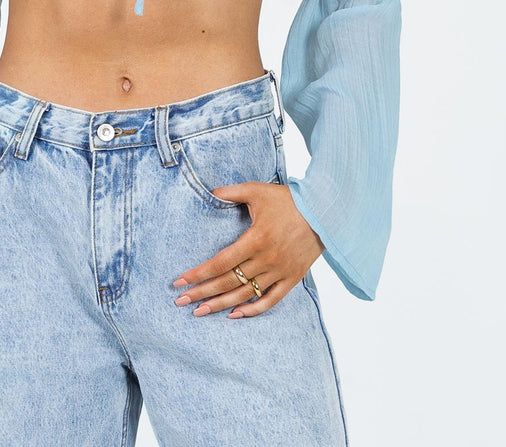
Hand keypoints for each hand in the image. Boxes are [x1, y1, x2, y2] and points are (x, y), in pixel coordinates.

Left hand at [172, 180, 324, 317]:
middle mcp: (266, 259)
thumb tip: (209, 192)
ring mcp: (280, 271)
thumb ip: (230, 192)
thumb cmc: (289, 199)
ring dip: (220, 305)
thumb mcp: (257, 190)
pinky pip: (271, 300)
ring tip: (199, 312)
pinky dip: (253, 310)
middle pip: (228, 282)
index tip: (180, 282)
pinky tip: (234, 315)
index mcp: (256, 239)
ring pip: (245, 294)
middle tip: (180, 301)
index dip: (199, 274)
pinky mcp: (292, 278)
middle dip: (202, 293)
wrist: (326, 211)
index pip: (220, 262)